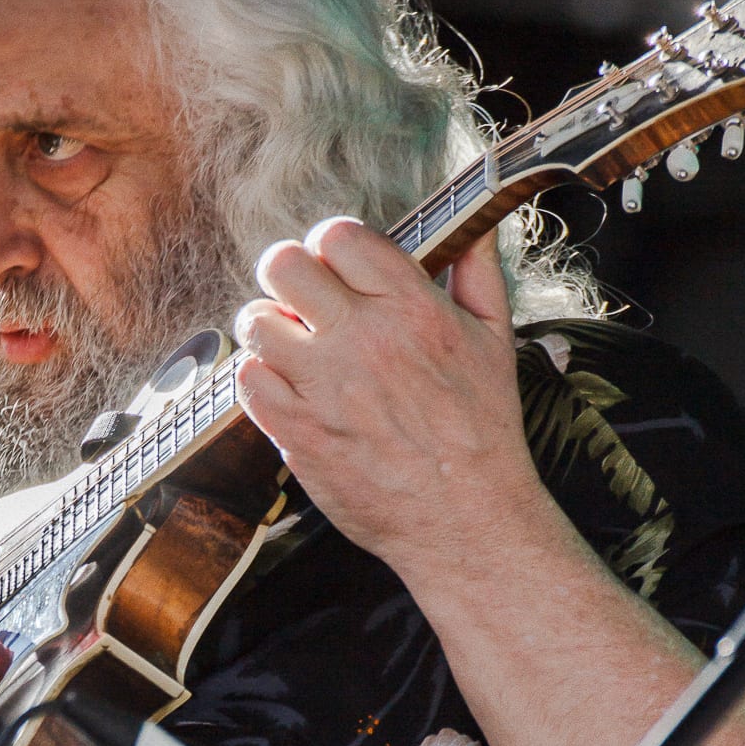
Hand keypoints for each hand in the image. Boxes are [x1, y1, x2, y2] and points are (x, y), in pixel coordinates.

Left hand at [233, 217, 544, 581]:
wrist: (466, 517)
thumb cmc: (483, 433)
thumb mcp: (496, 341)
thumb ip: (478, 274)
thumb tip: (474, 228)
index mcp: (412, 308)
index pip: (339, 237)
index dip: (328, 246)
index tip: (333, 267)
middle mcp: (364, 339)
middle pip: (284, 265)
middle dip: (287, 275)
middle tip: (300, 300)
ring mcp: (325, 386)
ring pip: (256, 321)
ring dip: (268, 328)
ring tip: (290, 346)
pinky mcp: (299, 431)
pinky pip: (248, 380)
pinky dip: (259, 377)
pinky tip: (286, 388)